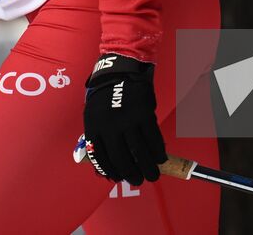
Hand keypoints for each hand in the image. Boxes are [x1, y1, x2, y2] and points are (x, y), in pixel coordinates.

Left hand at [79, 54, 165, 184]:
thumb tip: (102, 167)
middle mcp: (109, 127)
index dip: (110, 172)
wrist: (119, 71)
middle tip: (138, 181)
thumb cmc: (105, 96)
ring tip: (152, 174)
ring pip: (140, 153)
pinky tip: (160, 157)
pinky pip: (153, 139)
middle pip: (121, 159)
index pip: (100, 158)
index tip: (118, 178)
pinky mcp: (144, 114)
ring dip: (148, 168)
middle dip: (131, 175)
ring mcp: (127, 121)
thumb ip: (97, 137)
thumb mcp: (93, 115)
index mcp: (94, 127)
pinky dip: (158, 152)